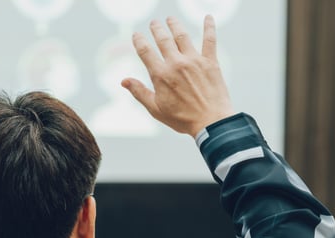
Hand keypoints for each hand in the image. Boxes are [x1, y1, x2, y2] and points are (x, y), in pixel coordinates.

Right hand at [122, 16, 234, 136]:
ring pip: (182, 36)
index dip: (139, 41)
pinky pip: (210, 40)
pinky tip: (208, 17)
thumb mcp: (156, 109)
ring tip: (170, 19)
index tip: (136, 35)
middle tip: (154, 23)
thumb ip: (139, 92)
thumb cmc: (182, 119)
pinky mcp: (210, 62)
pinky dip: (209, 27)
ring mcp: (194, 61)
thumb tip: (124, 81)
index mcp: (161, 75)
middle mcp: (176, 64)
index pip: (145, 51)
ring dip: (175, 25)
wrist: (210, 123)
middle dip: (156, 29)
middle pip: (163, 39)